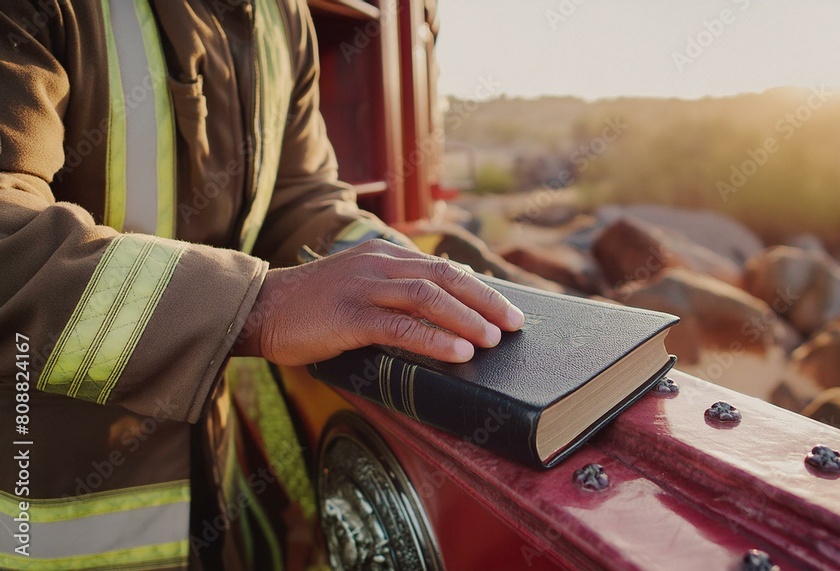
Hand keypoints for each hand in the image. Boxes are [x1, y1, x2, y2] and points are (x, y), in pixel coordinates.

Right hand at [234, 240, 524, 364]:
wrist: (259, 308)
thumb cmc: (312, 307)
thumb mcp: (358, 287)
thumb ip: (392, 294)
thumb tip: (439, 316)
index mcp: (384, 254)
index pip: (442, 268)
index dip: (478, 288)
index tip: (504, 308)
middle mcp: (379, 264)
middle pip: (445, 277)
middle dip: (485, 301)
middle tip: (515, 323)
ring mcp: (363, 287)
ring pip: (428, 297)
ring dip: (467, 319)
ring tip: (494, 340)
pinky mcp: (349, 316)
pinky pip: (401, 327)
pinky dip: (434, 340)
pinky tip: (458, 352)